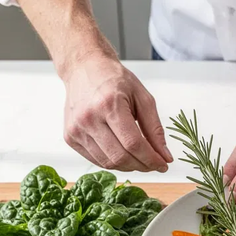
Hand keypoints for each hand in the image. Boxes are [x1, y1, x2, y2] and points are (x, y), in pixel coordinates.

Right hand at [62, 52, 172, 171]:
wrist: (84, 68)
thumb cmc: (114, 80)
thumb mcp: (142, 97)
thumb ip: (155, 128)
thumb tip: (165, 156)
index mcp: (109, 104)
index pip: (133, 144)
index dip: (151, 159)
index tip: (163, 164)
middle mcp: (89, 118)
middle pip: (120, 157)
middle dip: (142, 166)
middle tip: (154, 164)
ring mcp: (76, 129)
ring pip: (108, 163)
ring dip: (128, 166)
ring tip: (139, 159)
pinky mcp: (70, 137)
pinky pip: (96, 160)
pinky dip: (113, 162)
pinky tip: (123, 154)